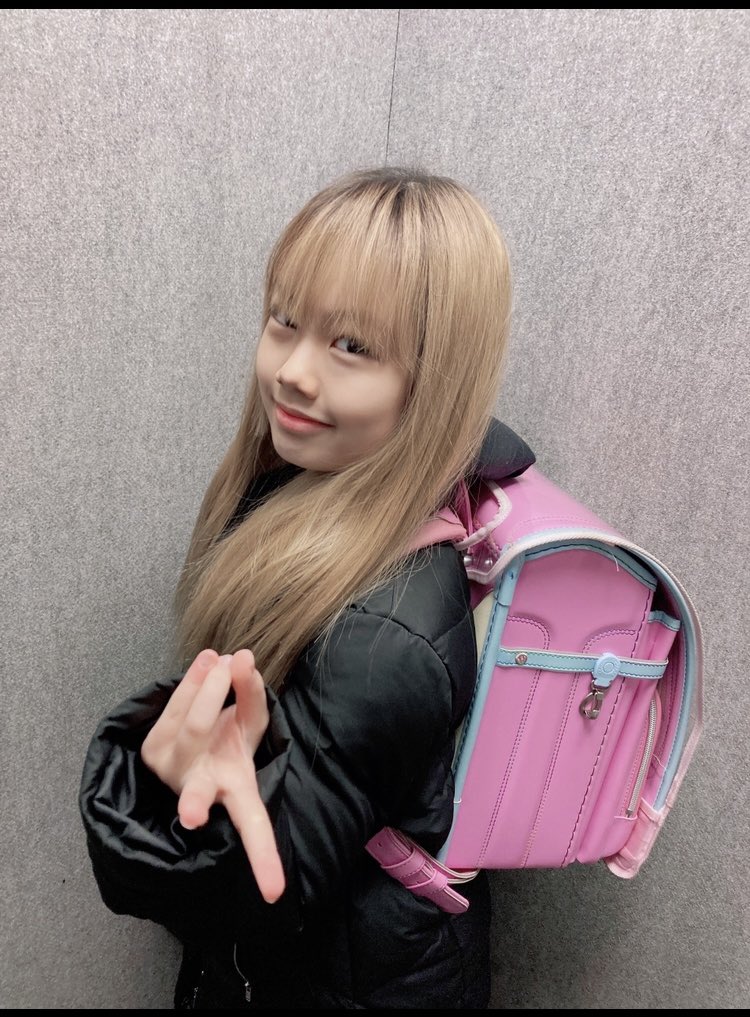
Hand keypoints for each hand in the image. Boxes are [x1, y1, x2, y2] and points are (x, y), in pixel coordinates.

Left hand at [141, 648, 284, 902]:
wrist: (185, 739)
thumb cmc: (226, 742)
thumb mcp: (251, 726)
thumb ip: (253, 695)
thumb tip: (244, 662)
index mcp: (233, 794)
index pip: (253, 830)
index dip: (265, 860)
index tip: (274, 893)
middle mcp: (199, 789)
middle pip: (203, 786)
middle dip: (197, 800)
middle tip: (194, 813)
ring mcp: (169, 771)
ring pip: (195, 724)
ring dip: (214, 688)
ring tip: (233, 659)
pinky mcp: (150, 748)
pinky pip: (176, 707)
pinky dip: (195, 680)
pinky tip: (209, 661)